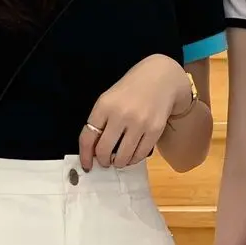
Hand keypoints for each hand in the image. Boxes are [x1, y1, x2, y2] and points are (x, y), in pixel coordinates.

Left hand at [80, 55, 191, 170]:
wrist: (160, 78)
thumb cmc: (130, 91)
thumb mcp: (109, 100)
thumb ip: (100, 122)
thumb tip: (93, 151)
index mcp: (104, 106)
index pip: (88, 137)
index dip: (85, 156)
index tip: (87, 165)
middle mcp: (120, 114)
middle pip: (104, 150)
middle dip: (103, 161)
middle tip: (105, 161)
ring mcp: (139, 123)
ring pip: (122, 157)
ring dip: (118, 163)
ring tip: (119, 159)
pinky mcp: (154, 130)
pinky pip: (140, 154)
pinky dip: (133, 160)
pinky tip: (132, 156)